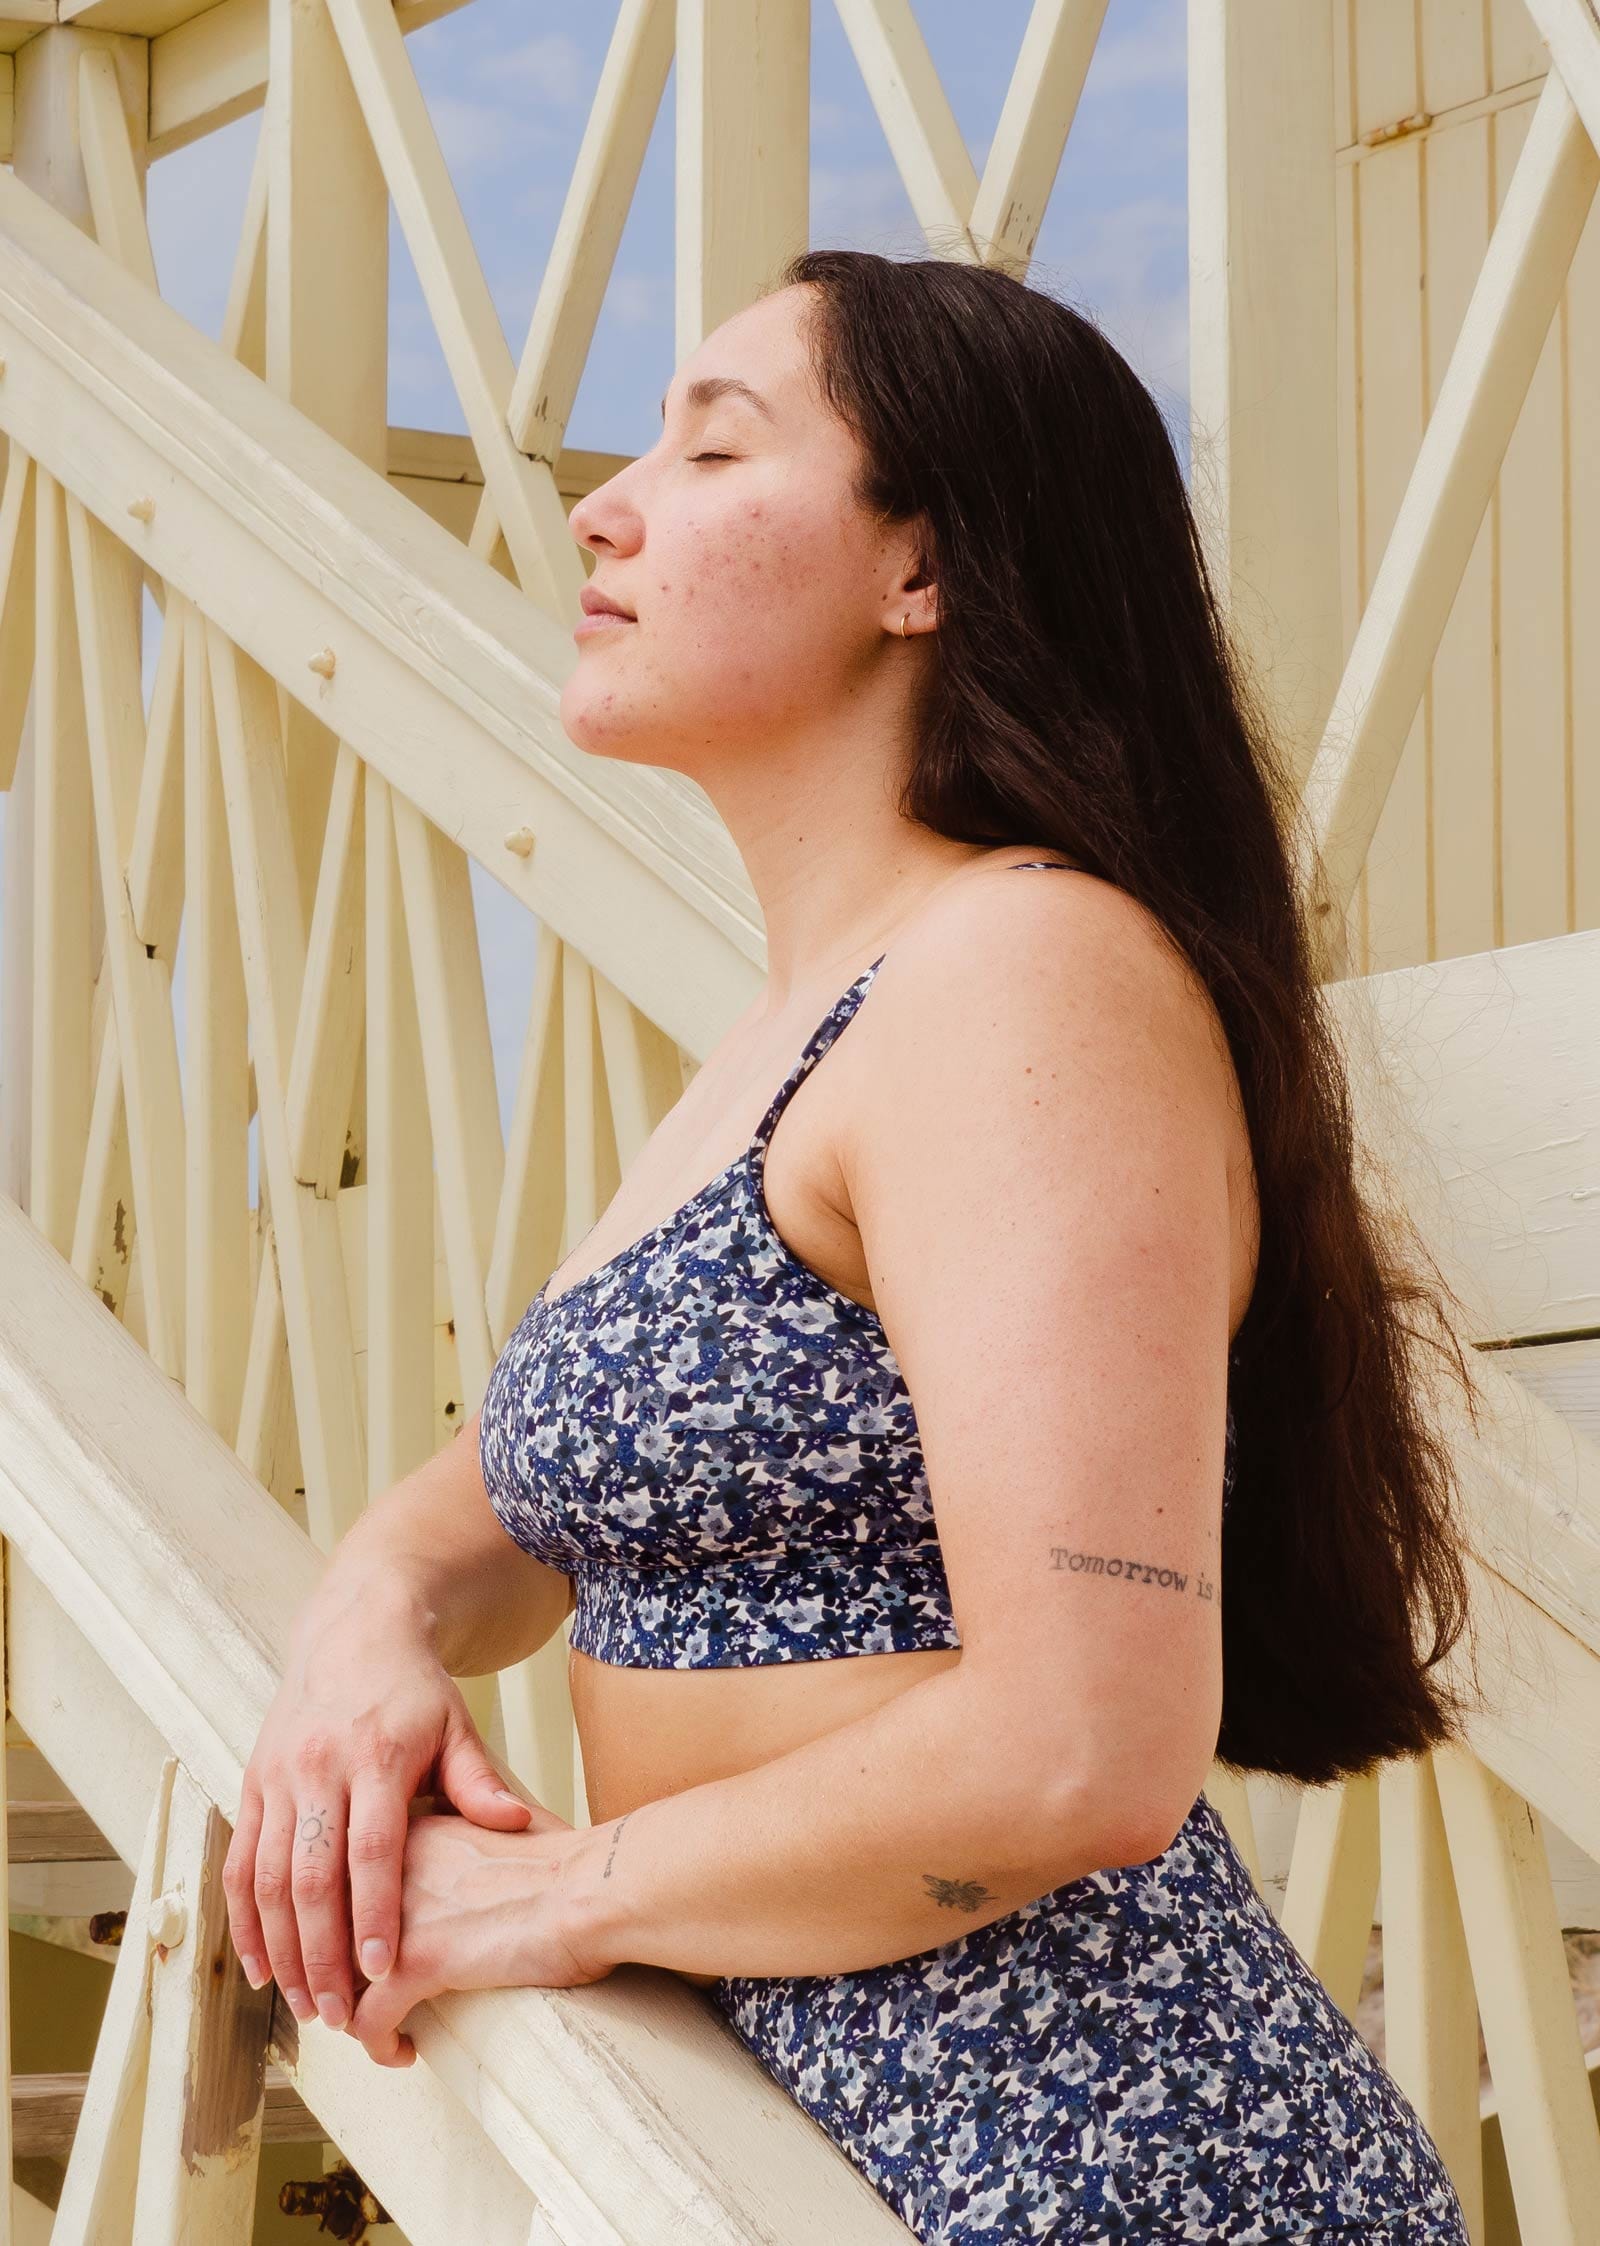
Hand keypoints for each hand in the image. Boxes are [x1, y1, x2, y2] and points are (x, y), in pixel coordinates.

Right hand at [223, 1574, 565, 2035]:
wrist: (354, 1630)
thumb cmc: (414, 1689)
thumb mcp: (457, 1724)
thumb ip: (478, 1781)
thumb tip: (513, 1825)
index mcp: (376, 1756)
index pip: (370, 1849)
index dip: (371, 1914)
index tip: (379, 1971)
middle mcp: (318, 1769)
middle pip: (310, 1876)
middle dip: (320, 1953)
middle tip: (335, 2014)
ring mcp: (278, 1777)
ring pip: (265, 1878)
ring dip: (280, 1949)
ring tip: (302, 2005)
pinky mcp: (252, 1783)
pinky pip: (238, 1862)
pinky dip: (244, 1920)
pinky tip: (259, 1966)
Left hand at [344, 1809, 611, 2066]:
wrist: (592, 1886)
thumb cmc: (569, 1863)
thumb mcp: (503, 1829)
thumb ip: (470, 1841)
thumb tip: (476, 1862)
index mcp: (412, 1830)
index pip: (347, 1881)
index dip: (348, 1923)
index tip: (361, 1951)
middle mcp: (391, 1868)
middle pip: (330, 1929)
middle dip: (337, 1972)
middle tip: (351, 2000)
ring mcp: (397, 1917)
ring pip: (336, 1977)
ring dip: (349, 2013)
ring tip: (371, 2030)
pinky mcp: (415, 1964)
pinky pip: (368, 2022)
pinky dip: (378, 2046)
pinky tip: (402, 2051)